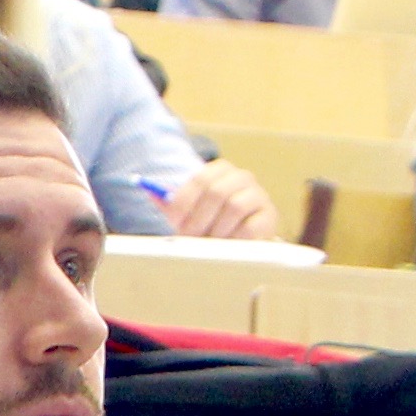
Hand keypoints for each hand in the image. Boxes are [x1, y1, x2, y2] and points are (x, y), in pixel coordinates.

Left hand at [153, 157, 276, 239]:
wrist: (238, 241)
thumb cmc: (208, 224)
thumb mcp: (187, 212)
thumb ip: (169, 202)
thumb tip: (145, 188)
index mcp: (220, 170)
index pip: (200, 179)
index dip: (184, 201)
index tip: (174, 220)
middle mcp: (242, 177)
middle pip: (216, 192)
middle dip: (199, 218)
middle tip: (189, 237)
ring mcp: (259, 195)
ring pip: (234, 206)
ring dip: (217, 229)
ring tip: (209, 243)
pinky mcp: (269, 216)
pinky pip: (250, 226)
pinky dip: (234, 239)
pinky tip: (228, 246)